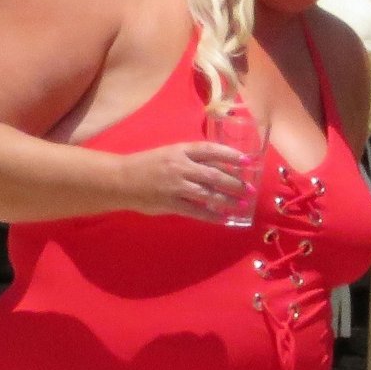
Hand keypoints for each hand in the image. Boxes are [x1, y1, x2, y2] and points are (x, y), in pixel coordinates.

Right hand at [121, 142, 248, 221]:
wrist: (121, 179)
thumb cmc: (145, 165)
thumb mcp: (168, 154)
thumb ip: (189, 159)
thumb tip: (216, 167)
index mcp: (180, 151)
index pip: (211, 150)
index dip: (231, 155)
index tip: (247, 161)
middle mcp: (181, 166)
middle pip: (215, 174)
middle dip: (235, 182)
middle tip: (249, 189)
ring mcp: (176, 186)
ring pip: (209, 193)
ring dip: (227, 200)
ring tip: (241, 204)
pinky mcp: (171, 203)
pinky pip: (196, 211)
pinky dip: (211, 215)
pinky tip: (223, 219)